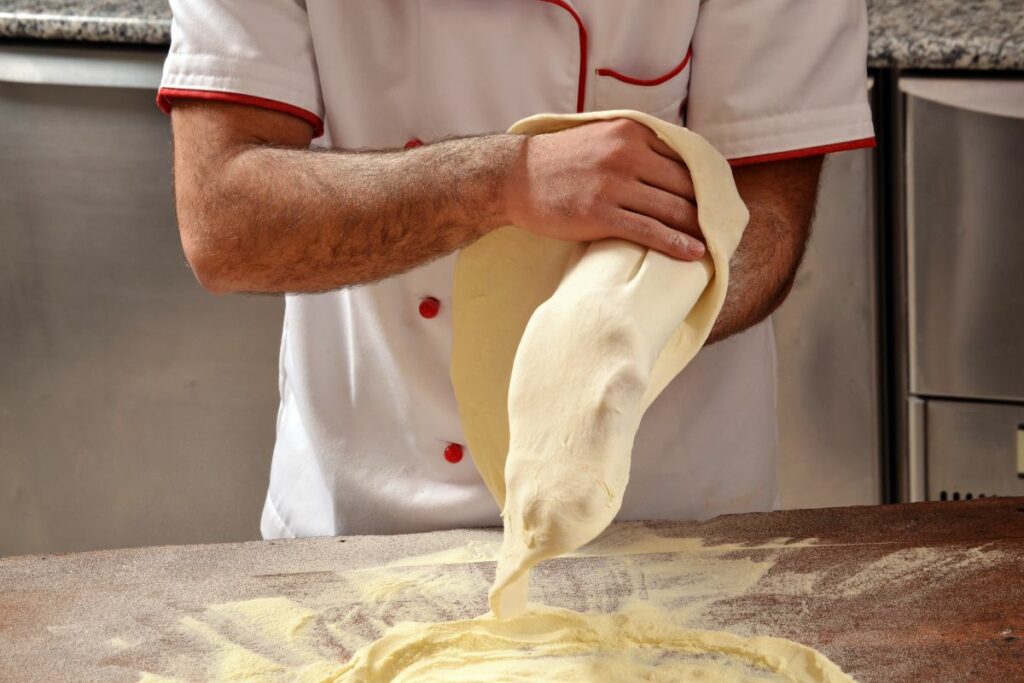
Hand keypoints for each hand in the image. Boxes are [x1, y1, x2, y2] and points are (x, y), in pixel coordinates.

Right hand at [503, 118, 703, 259]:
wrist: (514, 178)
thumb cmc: (558, 163)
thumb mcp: (600, 137)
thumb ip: (635, 145)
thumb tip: (673, 165)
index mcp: (631, 131)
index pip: (684, 157)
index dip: (705, 182)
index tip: (718, 200)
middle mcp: (626, 153)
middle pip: (684, 184)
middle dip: (706, 207)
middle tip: (724, 226)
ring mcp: (614, 184)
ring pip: (671, 208)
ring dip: (698, 228)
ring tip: (715, 243)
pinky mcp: (600, 213)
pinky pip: (649, 230)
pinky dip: (676, 243)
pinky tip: (693, 253)